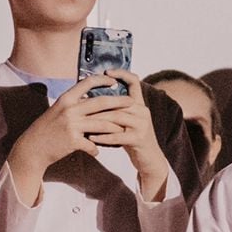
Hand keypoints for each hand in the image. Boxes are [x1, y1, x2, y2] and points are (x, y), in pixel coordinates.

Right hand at [8, 82, 127, 203]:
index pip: (87, 82)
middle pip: (101, 102)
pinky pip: (92, 144)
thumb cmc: (46, 129)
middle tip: (132, 102)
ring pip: (101, 124)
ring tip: (123, 130)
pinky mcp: (72, 141)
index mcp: (66, 99)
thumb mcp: (58, 111)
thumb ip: (74, 104)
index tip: (114, 81)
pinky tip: (97, 152)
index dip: (103, 80)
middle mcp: (69, 109)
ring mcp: (71, 125)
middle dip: (119, 102)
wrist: (32, 148)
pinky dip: (96, 149)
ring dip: (114, 128)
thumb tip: (90, 98)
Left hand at [81, 75, 169, 199]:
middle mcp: (142, 111)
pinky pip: (118, 135)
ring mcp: (142, 125)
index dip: (122, 73)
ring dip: (98, 119)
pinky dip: (103, 136)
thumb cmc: (133, 139)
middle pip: (118, 101)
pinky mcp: (139, 139)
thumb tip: (93, 98)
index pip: (134, 82)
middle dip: (99, 103)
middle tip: (81, 103)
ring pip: (117, 117)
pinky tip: (90, 137)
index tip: (106, 72)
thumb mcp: (127, 121)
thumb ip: (117, 109)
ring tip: (83, 121)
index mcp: (139, 104)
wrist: (150, 160)